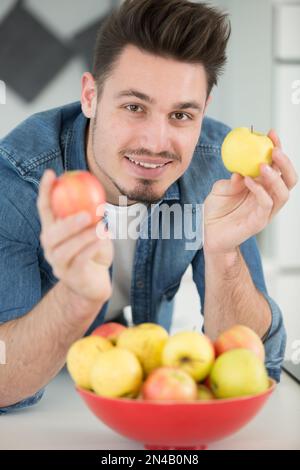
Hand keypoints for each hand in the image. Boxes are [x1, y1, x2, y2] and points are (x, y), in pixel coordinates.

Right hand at [37, 170, 112, 302]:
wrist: (95, 284)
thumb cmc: (93, 253)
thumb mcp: (93, 230)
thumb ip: (92, 215)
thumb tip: (98, 191)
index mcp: (52, 231)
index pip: (44, 208)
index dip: (45, 190)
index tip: (51, 173)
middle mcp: (50, 247)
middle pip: (51, 233)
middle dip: (67, 223)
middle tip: (85, 214)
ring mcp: (58, 264)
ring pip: (65, 249)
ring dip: (83, 237)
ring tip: (100, 229)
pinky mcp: (70, 277)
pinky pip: (80, 261)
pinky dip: (92, 248)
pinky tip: (103, 239)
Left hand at [204, 130, 297, 253]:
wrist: (209, 234)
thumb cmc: (216, 211)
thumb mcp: (220, 189)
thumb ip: (230, 180)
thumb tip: (239, 171)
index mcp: (262, 186)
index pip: (276, 166)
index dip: (277, 148)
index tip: (270, 133)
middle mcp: (268, 197)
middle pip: (289, 179)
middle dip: (285, 163)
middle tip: (274, 150)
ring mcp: (265, 211)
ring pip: (283, 193)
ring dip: (275, 177)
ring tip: (263, 165)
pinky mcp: (259, 222)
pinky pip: (266, 204)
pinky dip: (260, 191)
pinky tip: (248, 181)